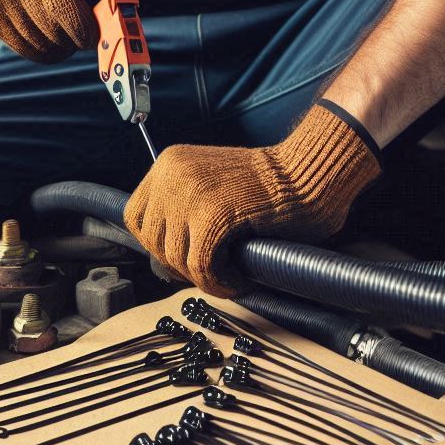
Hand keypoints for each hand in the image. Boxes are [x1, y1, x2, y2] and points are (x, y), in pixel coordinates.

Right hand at [0, 0, 156, 62]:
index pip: (67, 10)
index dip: (88, 29)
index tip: (98, 31)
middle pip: (58, 32)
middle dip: (79, 35)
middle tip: (87, 24)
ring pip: (45, 46)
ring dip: (64, 43)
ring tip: (64, 21)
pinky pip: (30, 51)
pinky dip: (46, 47)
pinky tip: (47, 27)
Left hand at [124, 103, 381, 295]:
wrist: (307, 175)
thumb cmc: (269, 187)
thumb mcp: (210, 184)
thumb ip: (182, 206)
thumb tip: (162, 255)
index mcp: (169, 163)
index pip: (136, 218)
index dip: (160, 244)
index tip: (185, 255)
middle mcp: (173, 174)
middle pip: (152, 242)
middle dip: (181, 263)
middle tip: (212, 269)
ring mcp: (191, 193)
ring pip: (176, 258)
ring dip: (203, 276)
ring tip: (230, 274)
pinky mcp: (213, 215)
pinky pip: (202, 266)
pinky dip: (219, 281)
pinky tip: (238, 279)